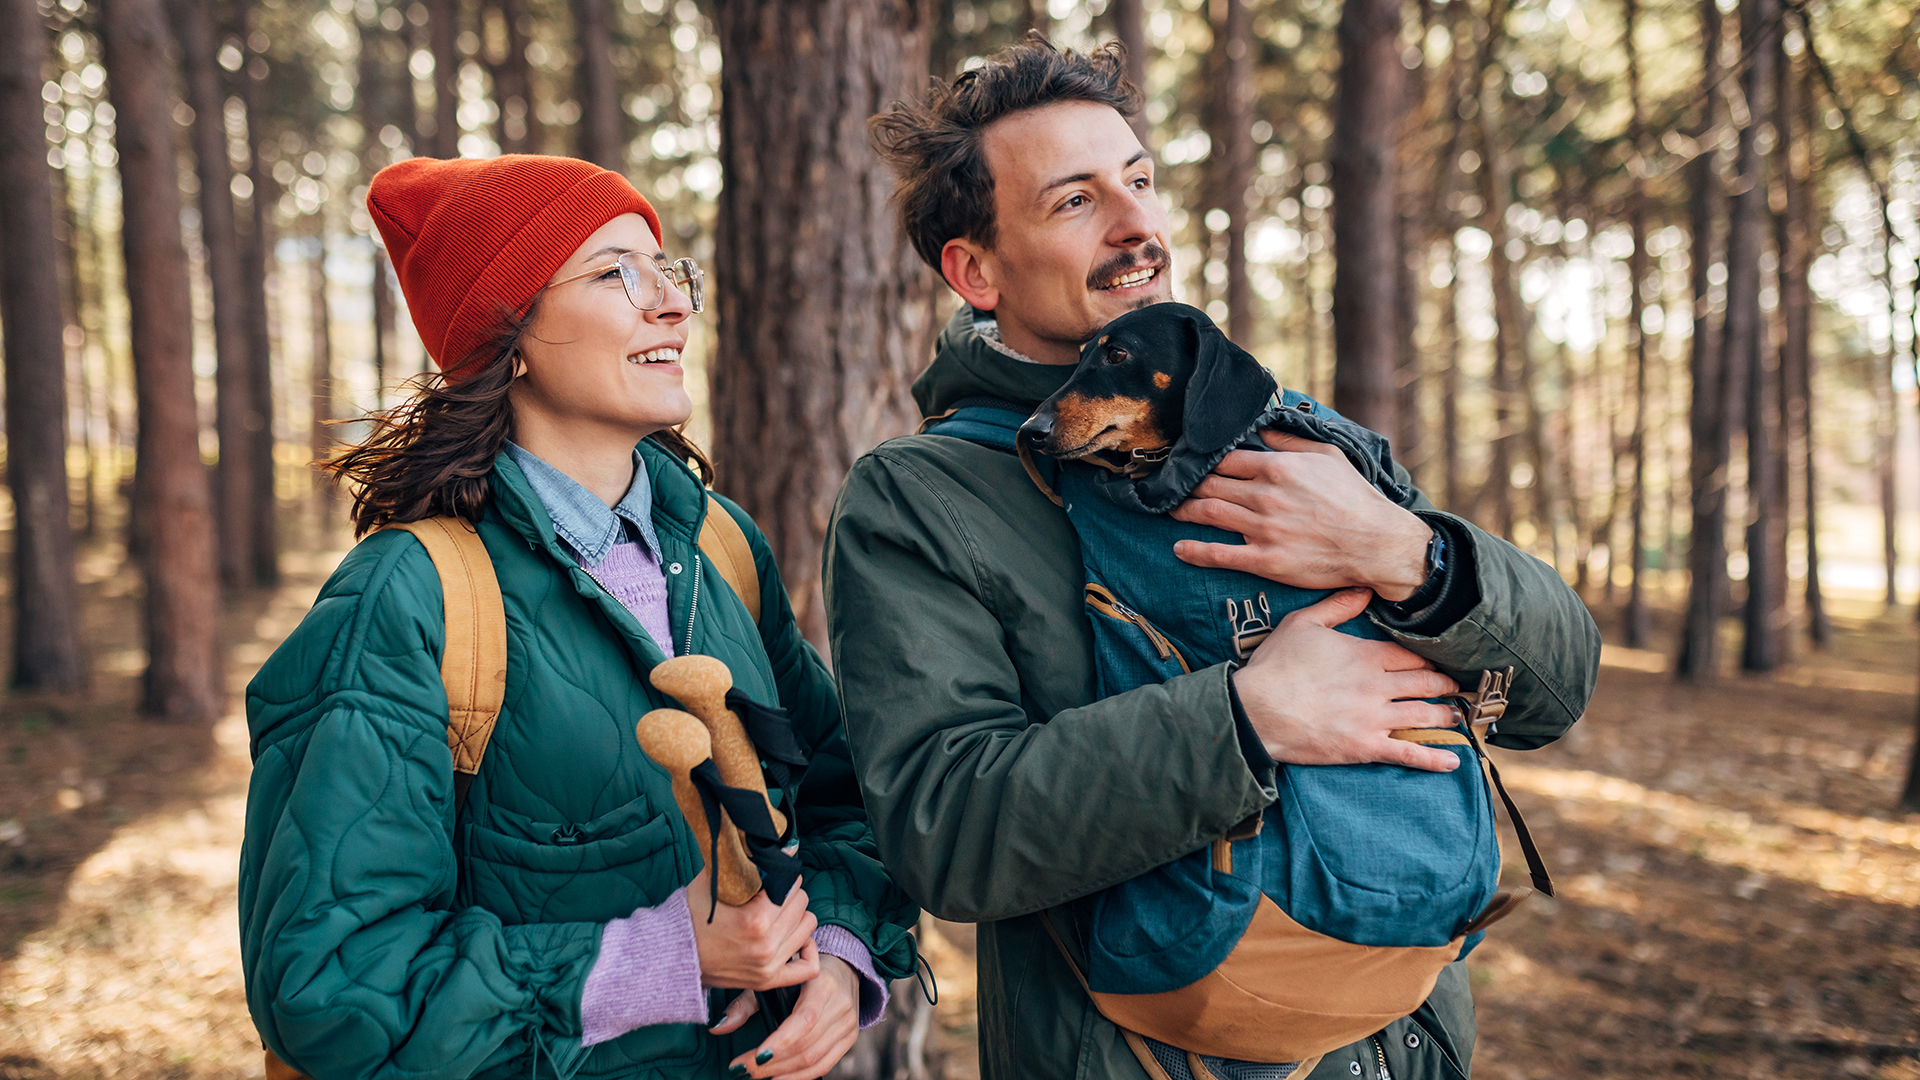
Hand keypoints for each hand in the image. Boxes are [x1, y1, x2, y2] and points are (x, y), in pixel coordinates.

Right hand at [686, 869, 819, 989]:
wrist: (673, 955)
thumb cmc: (691, 916)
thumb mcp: (713, 881)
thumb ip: (741, 860)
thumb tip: (775, 845)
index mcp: (755, 919)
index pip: (790, 886)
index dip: (782, 875)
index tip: (774, 874)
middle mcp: (766, 944)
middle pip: (801, 904)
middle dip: (789, 893)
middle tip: (774, 892)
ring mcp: (768, 966)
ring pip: (807, 927)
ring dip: (796, 916)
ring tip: (780, 912)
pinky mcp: (767, 980)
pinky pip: (807, 968)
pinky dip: (807, 950)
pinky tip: (795, 937)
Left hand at [714, 955, 860, 1079]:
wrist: (843, 966)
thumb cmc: (803, 972)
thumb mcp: (775, 978)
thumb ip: (745, 1003)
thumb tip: (718, 1026)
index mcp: (823, 985)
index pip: (804, 1021)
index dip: (779, 1043)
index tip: (754, 1058)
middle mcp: (840, 1005)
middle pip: (806, 1046)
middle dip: (772, 1064)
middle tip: (744, 1070)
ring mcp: (848, 1024)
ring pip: (814, 1059)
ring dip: (782, 1073)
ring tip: (756, 1075)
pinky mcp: (849, 1038)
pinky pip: (825, 1065)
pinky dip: (800, 1077)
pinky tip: (779, 1078)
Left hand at [1169, 430, 1432, 600]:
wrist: (1378, 544)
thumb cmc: (1355, 497)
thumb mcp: (1328, 456)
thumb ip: (1290, 441)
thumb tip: (1262, 427)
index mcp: (1279, 468)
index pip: (1225, 458)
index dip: (1204, 459)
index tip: (1189, 461)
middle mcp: (1266, 496)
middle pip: (1210, 484)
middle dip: (1186, 483)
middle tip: (1171, 485)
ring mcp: (1263, 529)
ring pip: (1209, 514)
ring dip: (1183, 511)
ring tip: (1171, 510)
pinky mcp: (1266, 560)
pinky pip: (1220, 554)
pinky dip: (1195, 550)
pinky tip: (1180, 548)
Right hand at [1232, 588, 1462, 771]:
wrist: (1256, 710)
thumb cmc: (1275, 666)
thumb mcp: (1302, 624)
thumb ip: (1337, 606)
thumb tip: (1364, 590)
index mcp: (1365, 655)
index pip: (1410, 656)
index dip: (1427, 660)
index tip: (1437, 662)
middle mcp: (1377, 685)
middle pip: (1424, 683)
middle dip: (1444, 685)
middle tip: (1455, 687)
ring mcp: (1374, 718)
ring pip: (1424, 715)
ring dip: (1445, 716)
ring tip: (1456, 717)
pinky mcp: (1365, 746)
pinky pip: (1407, 753)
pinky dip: (1433, 758)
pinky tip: (1452, 761)